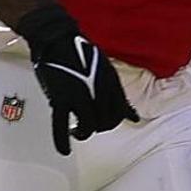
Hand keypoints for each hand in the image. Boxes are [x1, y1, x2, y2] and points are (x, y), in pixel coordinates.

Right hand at [19, 6, 137, 155]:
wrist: (57, 40)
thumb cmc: (81, 52)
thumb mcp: (107, 72)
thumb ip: (119, 96)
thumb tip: (133, 117)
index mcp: (111, 85)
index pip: (121, 113)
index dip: (115, 120)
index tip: (107, 121)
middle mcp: (98, 92)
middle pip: (106, 123)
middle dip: (99, 127)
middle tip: (90, 124)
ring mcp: (79, 96)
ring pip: (89, 127)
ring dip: (84, 133)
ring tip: (78, 131)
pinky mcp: (60, 99)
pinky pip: (61, 126)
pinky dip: (62, 141)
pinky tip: (65, 151)